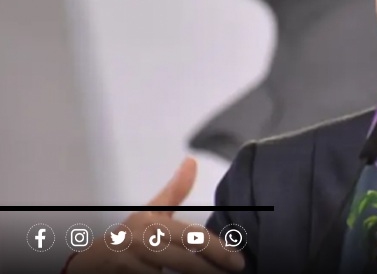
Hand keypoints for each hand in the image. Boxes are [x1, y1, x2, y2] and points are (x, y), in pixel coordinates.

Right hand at [67, 157, 245, 273]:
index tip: (237, 260)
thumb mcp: (151, 211)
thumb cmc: (130, 236)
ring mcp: (133, 264)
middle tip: (235, 273)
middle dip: (211, 269)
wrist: (91, 263)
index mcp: (153, 224)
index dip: (217, 249)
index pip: (192, 237)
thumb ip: (175, 191)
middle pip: (185, 260)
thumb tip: (192, 160)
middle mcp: (143, 243)